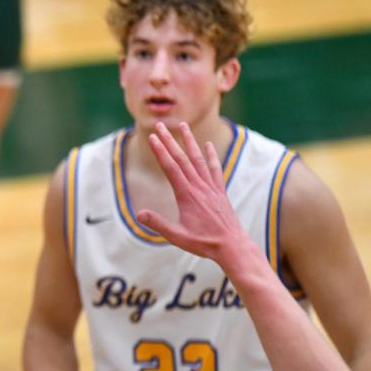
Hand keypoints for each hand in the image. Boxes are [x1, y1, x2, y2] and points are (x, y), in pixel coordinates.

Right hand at [136, 122, 250, 268]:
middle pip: (182, 158)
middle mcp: (199, 187)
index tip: (153, 137)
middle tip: (160, 125)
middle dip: (170, 140)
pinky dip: (211, 155)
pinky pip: (215, 169)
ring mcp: (211, 187)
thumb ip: (158, 224)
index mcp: (187, 195)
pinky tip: (208, 145)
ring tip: (183, 125)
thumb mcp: (176, 236)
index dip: (161, 151)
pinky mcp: (219, 191)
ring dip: (189, 141)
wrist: (232, 246)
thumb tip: (139, 214)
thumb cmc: (204, 243)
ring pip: (198, 159)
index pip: (170, 167)